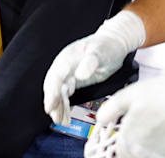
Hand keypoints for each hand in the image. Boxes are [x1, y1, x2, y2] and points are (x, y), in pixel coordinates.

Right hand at [42, 10, 144, 125]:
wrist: (114, 43)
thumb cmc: (107, 45)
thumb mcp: (100, 52)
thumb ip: (89, 62)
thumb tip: (79, 74)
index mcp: (67, 58)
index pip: (56, 77)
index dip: (52, 92)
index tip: (50, 105)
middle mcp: (65, 66)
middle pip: (54, 86)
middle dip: (53, 102)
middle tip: (55, 117)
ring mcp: (69, 73)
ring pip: (59, 92)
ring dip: (59, 107)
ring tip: (61, 121)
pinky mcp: (75, 80)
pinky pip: (66, 94)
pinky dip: (65, 105)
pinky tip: (65, 115)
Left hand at [93, 52, 164, 157]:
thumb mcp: (131, 94)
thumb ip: (111, 108)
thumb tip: (101, 119)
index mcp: (129, 140)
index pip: (121, 151)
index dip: (125, 142)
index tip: (134, 133)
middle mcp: (144, 153)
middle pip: (135, 155)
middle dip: (140, 144)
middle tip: (152, 128)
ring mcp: (163, 156)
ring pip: (152, 155)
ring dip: (154, 147)